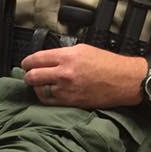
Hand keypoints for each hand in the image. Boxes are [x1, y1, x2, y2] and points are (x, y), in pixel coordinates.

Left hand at [21, 44, 145, 108]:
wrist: (124, 80)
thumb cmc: (108, 64)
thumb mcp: (84, 49)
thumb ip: (63, 54)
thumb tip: (48, 58)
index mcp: (68, 56)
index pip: (36, 59)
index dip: (27, 62)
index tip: (26, 64)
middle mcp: (65, 73)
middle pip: (32, 76)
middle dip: (28, 75)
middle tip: (29, 74)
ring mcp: (66, 89)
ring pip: (38, 90)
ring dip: (36, 87)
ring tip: (40, 84)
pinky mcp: (70, 102)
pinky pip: (48, 101)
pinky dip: (44, 97)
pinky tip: (47, 92)